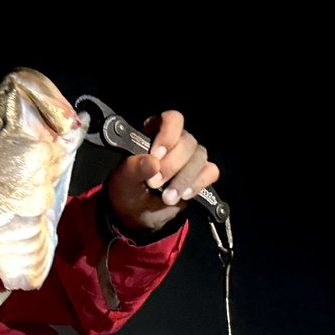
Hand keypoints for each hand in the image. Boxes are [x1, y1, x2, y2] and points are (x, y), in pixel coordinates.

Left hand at [106, 110, 220, 233]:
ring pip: (199, 157)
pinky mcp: (201, 173)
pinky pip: (210, 172)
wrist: (136, 214)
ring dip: (184, 179)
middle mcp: (176, 141)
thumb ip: (133, 168)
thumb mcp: (123, 180)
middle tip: (154, 184)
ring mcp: (190, 157)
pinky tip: (184, 196)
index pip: (171, 119)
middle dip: (171, 165)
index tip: (156, 155)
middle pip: (187, 142)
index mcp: (154, 132)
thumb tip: (152, 162)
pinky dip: (198, 184)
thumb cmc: (127, 190)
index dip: (167, 135)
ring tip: (167, 198)